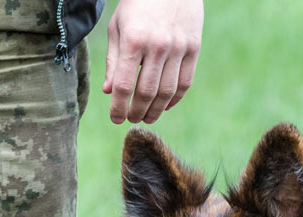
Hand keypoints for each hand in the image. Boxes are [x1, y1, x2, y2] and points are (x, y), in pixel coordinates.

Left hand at [104, 0, 203, 124]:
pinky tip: (164, 105)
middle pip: (145, 93)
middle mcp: (157, 46)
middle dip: (137, 112)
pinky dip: (174, 100)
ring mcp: (178, 48)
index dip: (118, 107)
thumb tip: (109, 92)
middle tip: (132, 119)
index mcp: (133, 40)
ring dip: (155, 110)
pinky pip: (184, 83)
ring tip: (147, 117)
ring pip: (166, 93)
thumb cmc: (138, 3)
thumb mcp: (118, 27)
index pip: (123, 85)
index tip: (115, 119)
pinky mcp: (193, 48)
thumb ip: (113, 60)